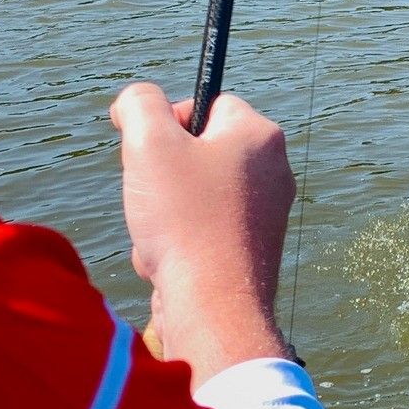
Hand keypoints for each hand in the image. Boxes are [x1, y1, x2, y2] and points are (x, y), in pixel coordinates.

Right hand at [110, 82, 294, 385]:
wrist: (213, 307)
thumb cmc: (185, 220)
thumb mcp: (149, 142)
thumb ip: (139, 104)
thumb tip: (135, 101)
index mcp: (260, 136)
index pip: (208, 103)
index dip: (168, 121)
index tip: (147, 148)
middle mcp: (274, 171)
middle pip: (198, 153)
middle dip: (162, 175)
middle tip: (152, 195)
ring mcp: (266, 214)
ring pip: (194, 197)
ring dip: (163, 215)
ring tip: (160, 235)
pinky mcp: (253, 251)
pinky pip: (202, 233)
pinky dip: (177, 245)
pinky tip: (169, 263)